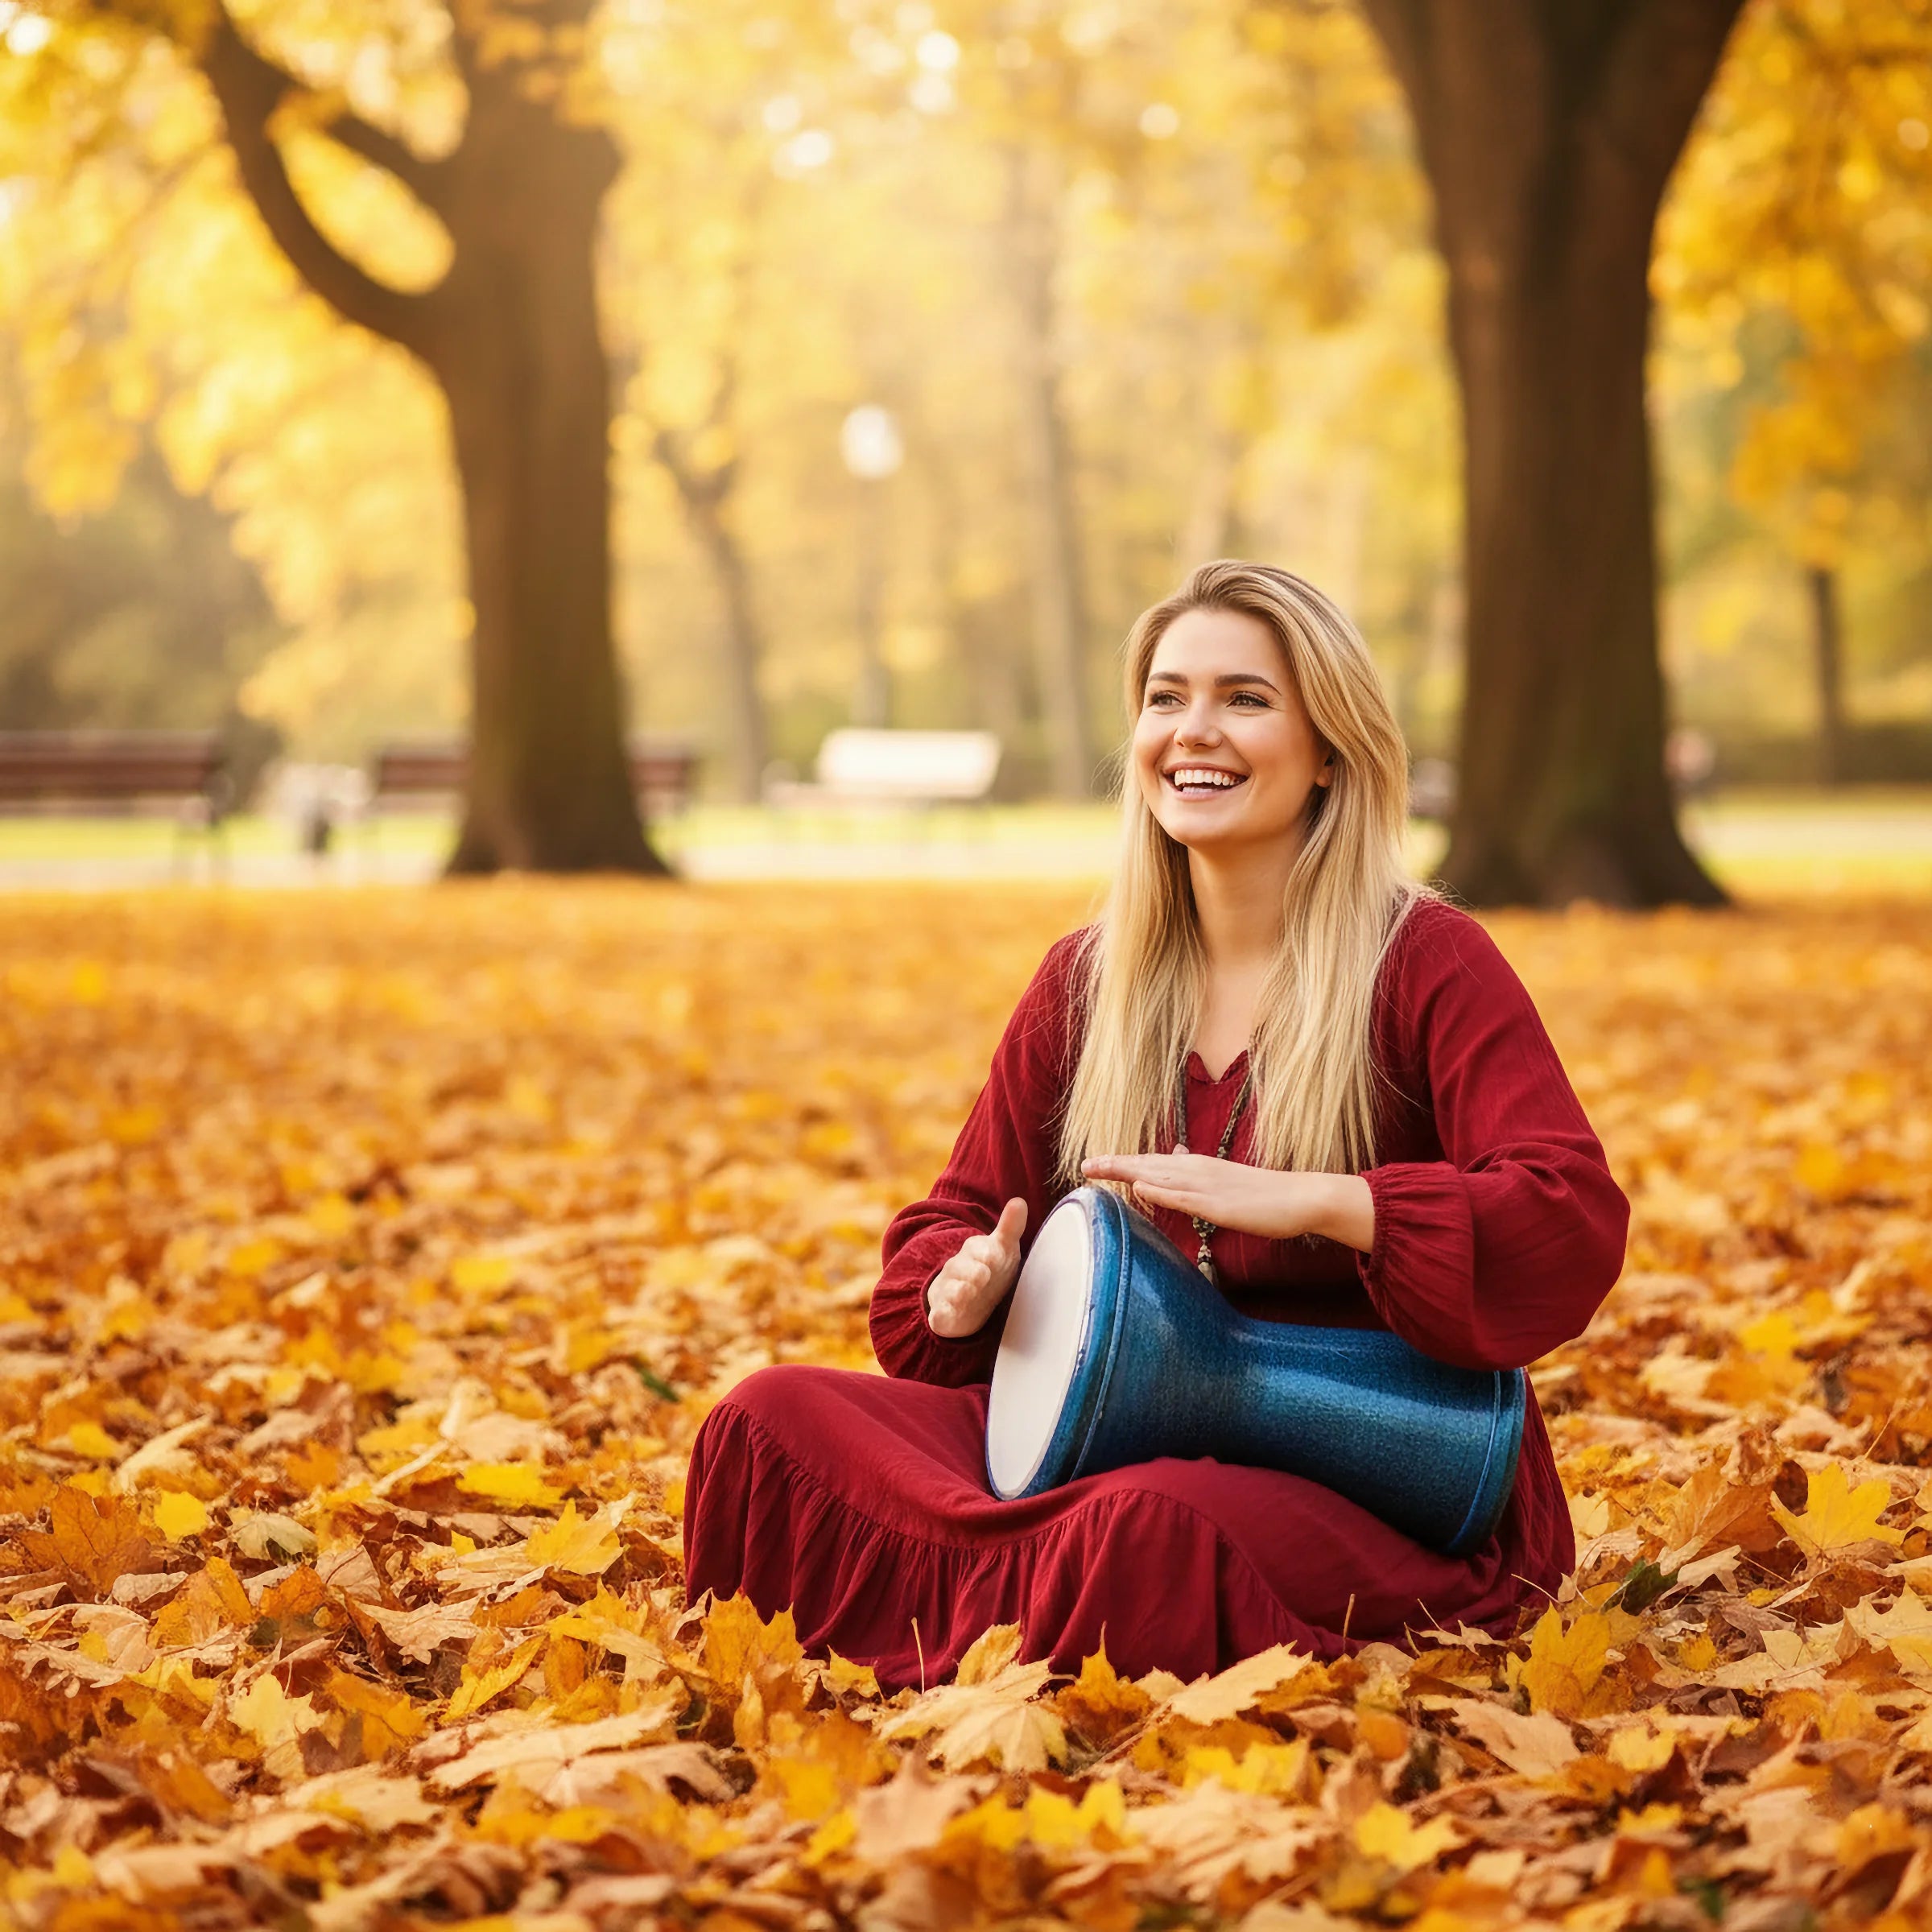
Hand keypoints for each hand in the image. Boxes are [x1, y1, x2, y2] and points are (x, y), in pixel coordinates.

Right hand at [926, 1198, 1027, 1337]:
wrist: (972, 1300)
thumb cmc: (993, 1270)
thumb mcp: (1003, 1248)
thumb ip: (1010, 1227)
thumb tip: (1019, 1201)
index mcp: (974, 1252)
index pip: (978, 1248)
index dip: (986, 1252)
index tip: (994, 1256)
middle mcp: (958, 1269)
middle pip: (960, 1267)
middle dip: (971, 1271)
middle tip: (983, 1274)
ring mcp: (949, 1290)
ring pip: (949, 1289)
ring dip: (958, 1291)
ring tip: (967, 1292)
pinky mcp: (943, 1313)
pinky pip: (939, 1314)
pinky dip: (940, 1316)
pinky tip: (941, 1318)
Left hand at [1079, 1154, 1374, 1251]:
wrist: (1299, 1197)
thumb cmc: (1262, 1194)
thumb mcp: (1223, 1179)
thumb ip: (1196, 1173)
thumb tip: (1174, 1157)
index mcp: (1197, 1167)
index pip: (1151, 1163)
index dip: (1122, 1163)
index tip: (1093, 1163)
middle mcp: (1197, 1171)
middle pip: (1148, 1166)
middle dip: (1114, 1165)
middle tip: (1083, 1165)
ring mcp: (1207, 1186)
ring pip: (1159, 1177)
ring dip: (1127, 1173)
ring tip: (1098, 1170)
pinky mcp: (1218, 1205)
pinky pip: (1184, 1198)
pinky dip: (1160, 1192)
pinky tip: (1139, 1189)